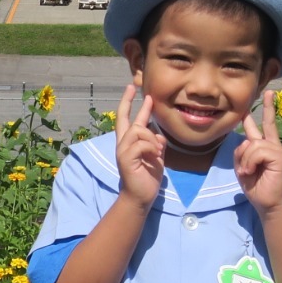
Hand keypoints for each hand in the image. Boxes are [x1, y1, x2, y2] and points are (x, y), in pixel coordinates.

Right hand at [113, 83, 164, 207]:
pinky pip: (141, 144)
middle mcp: (123, 144)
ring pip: (138, 130)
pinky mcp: (126, 158)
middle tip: (133, 86)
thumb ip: (156, 144)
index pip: (127, 119)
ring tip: (158, 151)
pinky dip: (151, 147)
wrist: (140, 196)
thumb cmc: (147, 177)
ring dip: (151, 138)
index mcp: (129, 142)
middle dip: (128, 101)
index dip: (128, 103)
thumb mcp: (156, 156)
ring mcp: (123, 150)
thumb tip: (159, 135)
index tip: (131, 88)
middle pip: (124, 119)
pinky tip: (156, 156)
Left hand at [233, 90, 281, 216]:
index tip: (268, 94)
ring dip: (244, 160)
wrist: (268, 203)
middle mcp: (272, 145)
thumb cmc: (255, 186)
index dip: (265, 109)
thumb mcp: (242, 167)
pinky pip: (257, 151)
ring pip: (252, 144)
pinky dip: (249, 162)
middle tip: (269, 92)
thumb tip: (247, 142)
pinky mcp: (278, 157)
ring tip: (246, 172)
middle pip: (266, 124)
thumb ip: (242, 152)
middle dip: (268, 107)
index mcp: (264, 147)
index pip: (264, 124)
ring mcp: (277, 150)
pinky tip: (250, 172)